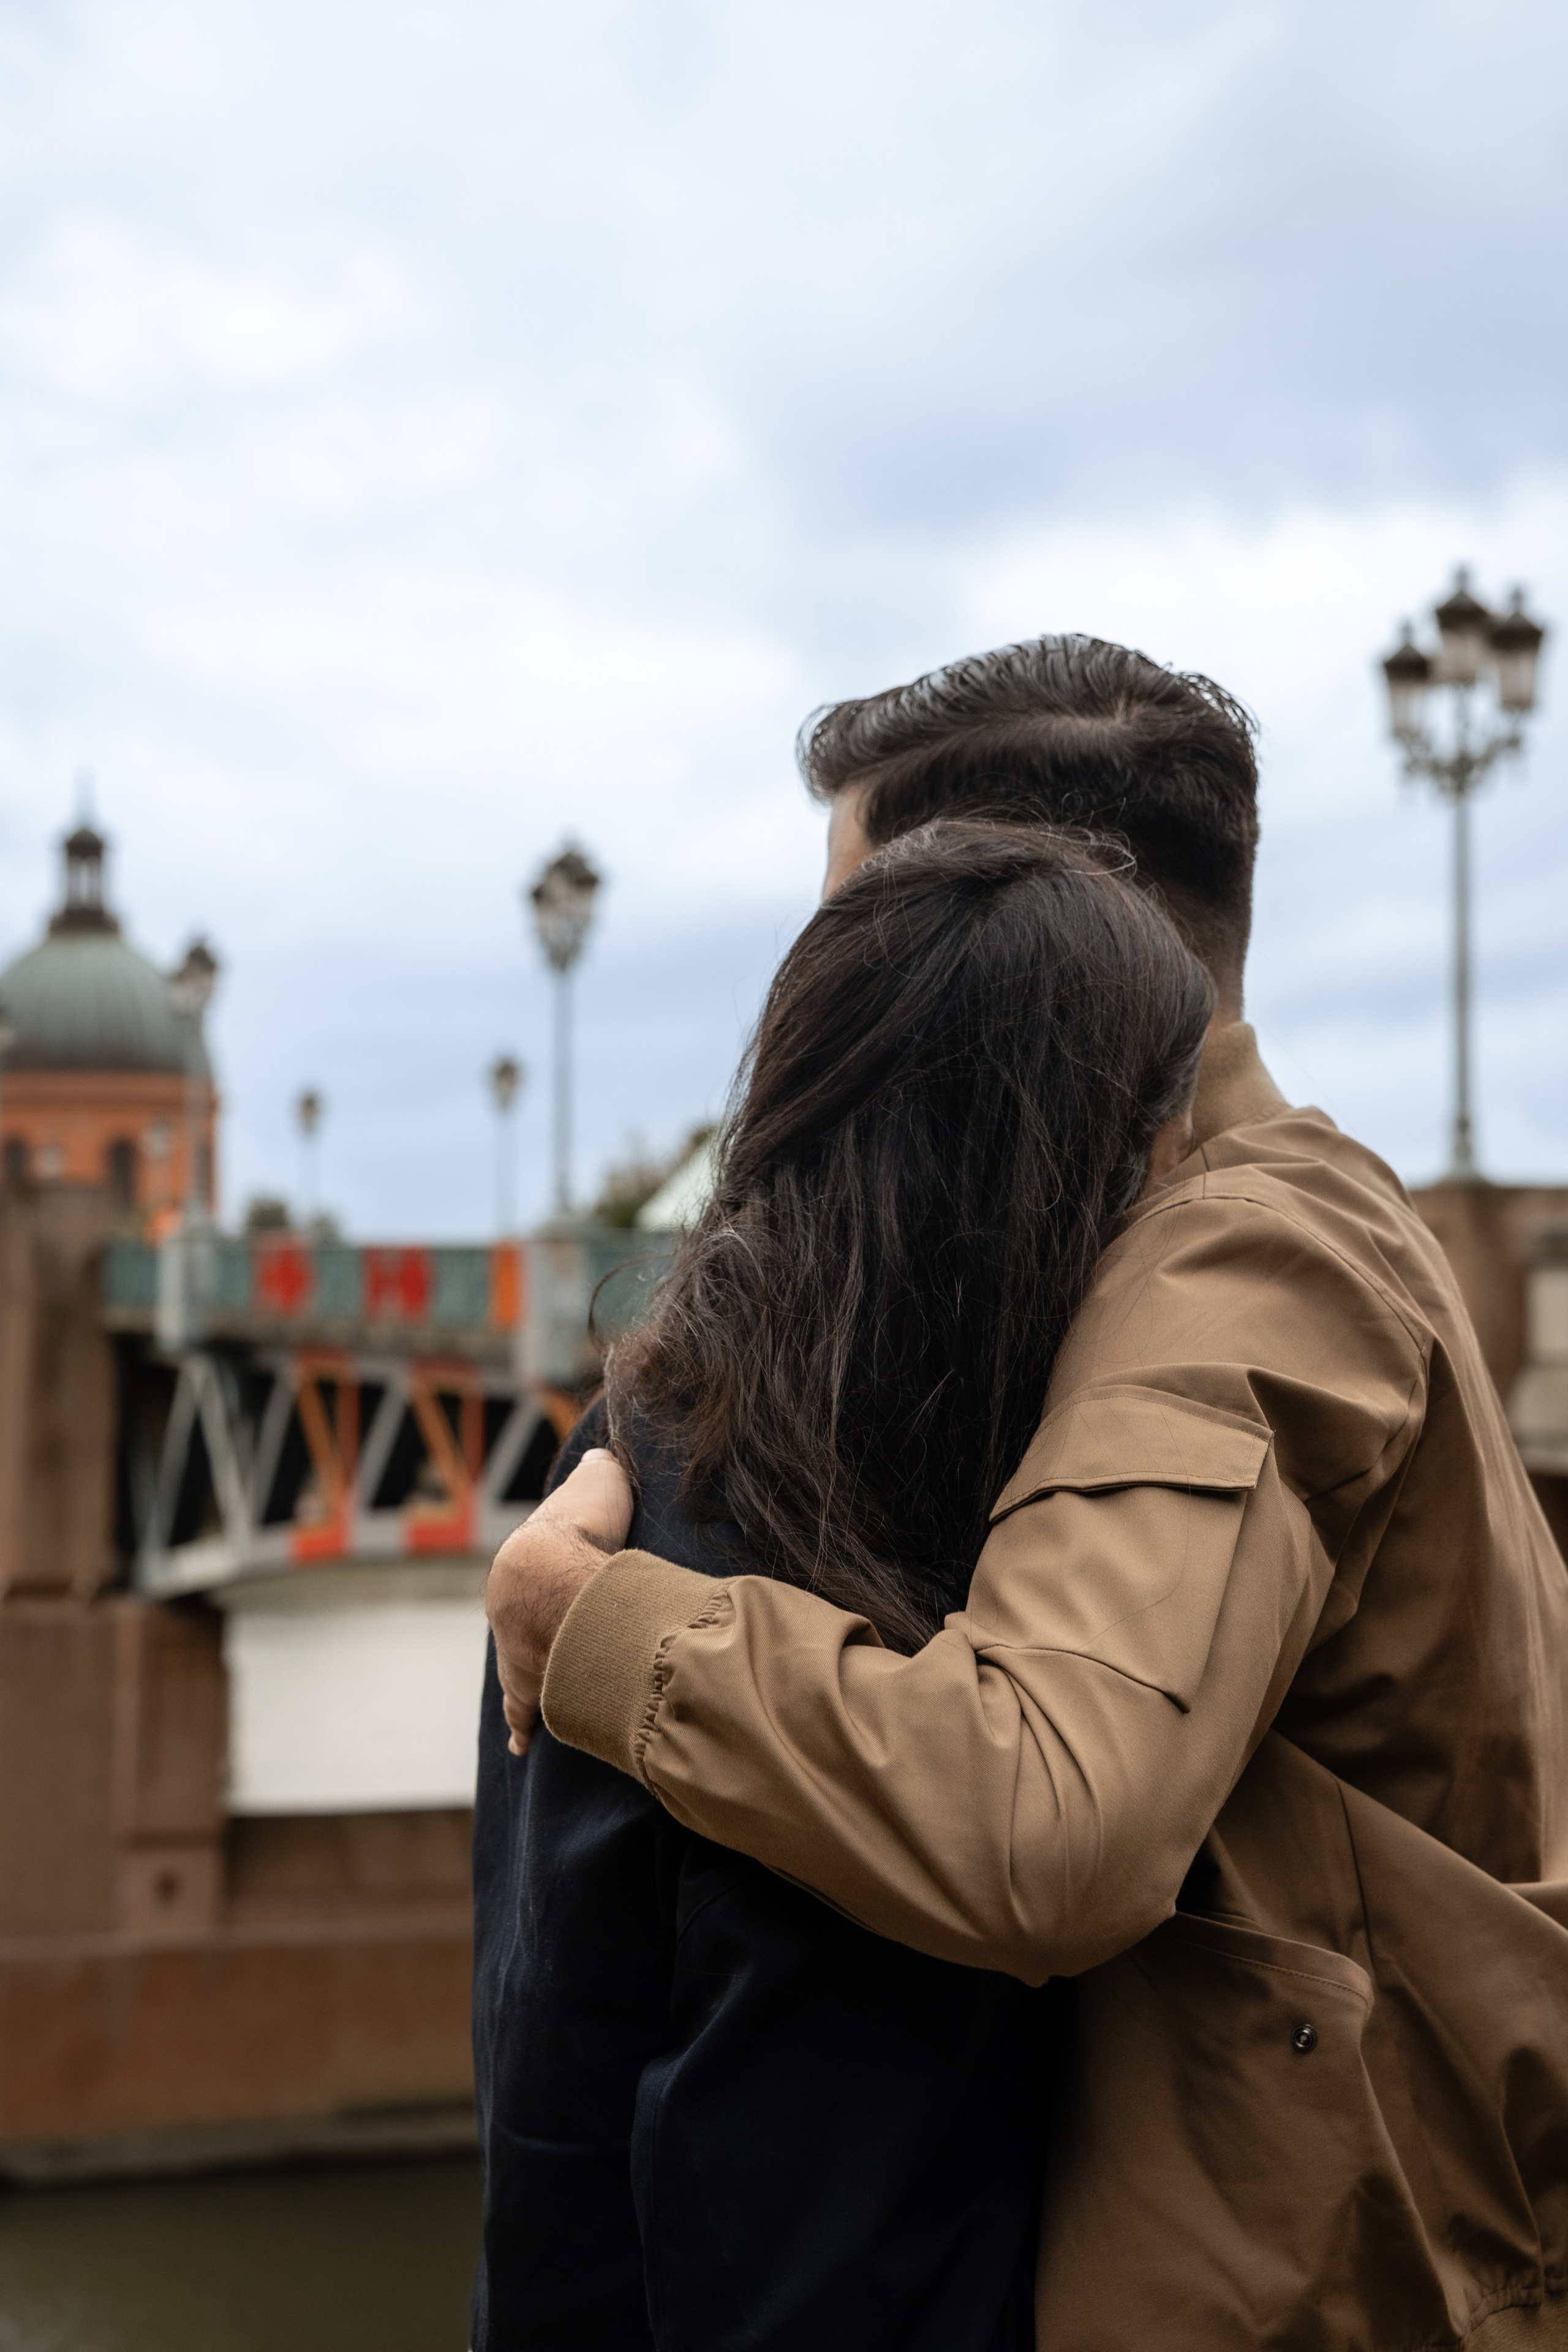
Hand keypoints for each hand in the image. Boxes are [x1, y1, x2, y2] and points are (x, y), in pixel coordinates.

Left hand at [485, 1447, 634, 1755]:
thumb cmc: (579, 1528)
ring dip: (528, 1692)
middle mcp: (514, 1615)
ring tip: (530, 1713)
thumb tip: (602, 1456)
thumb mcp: (597, 1484)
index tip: (550, 1603)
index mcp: (526, 1570)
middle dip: (533, 1646)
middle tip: (546, 1657)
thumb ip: (601, 1472)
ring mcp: (520, 1654)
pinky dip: (523, 1728)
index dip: (544, 1592)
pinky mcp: (533, 1689)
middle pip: (520, 1634)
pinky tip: (521, 1745)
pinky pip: (523, 1713)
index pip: (530, 1584)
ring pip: (519, 1678)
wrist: (553, 1575)